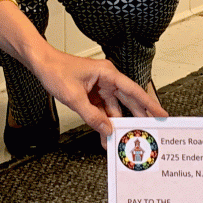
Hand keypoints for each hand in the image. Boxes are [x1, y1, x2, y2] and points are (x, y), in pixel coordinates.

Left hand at [0, 2, 166, 147]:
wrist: (40, 63)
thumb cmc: (56, 70)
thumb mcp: (74, 97)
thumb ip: (92, 116)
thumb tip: (107, 130)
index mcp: (108, 73)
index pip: (134, 91)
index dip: (149, 104)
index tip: (161, 114)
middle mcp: (107, 79)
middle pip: (127, 101)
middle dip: (137, 117)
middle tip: (149, 132)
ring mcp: (99, 86)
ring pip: (114, 108)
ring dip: (116, 123)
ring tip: (123, 139)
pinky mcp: (91, 93)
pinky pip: (102, 109)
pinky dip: (104, 121)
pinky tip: (105, 134)